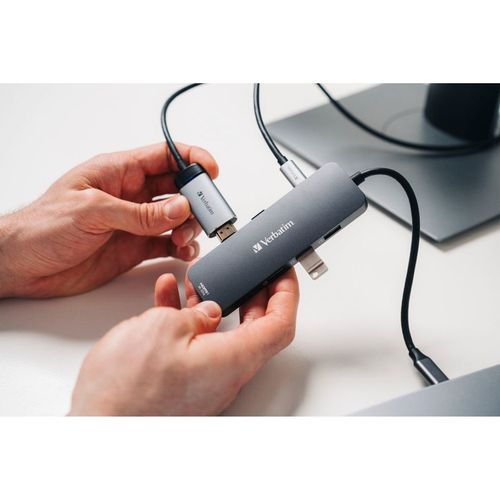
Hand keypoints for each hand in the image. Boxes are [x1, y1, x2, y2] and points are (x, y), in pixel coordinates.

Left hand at [0, 143, 217, 297]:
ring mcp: (133, 223)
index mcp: (117, 172)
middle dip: (196, 199)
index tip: (211, 170)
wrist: (20, 264)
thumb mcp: (92, 211)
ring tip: (184, 238)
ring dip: (188, 227)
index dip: (191, 159)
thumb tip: (179, 208)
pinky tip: (182, 252)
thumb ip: (139, 213)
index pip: (163, 156)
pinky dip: (180, 248)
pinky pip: (166, 244)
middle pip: (177, 189)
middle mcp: (129, 195)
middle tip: (206, 214)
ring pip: (176, 218)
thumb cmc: (41, 227)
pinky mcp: (133, 248)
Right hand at [69, 268, 298, 415]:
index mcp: (232, 359)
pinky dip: (188, 318)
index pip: (280, 324)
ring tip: (199, 280)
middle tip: (247, 272)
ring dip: (213, 302)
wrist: (97, 424)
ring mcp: (205, 379)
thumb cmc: (128, 389)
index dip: (286, 295)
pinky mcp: (184, 381)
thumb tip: (209, 310)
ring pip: (221, 333)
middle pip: (255, 328)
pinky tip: (169, 298)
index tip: (282, 274)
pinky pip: (195, 344)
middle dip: (251, 293)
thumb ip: (196, 314)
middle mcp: (225, 373)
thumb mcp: (165, 328)